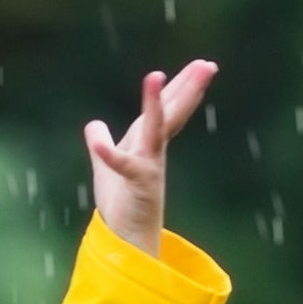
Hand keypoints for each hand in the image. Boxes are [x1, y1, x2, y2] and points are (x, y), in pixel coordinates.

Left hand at [84, 61, 216, 257]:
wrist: (125, 238)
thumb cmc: (122, 204)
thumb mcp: (106, 168)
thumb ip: (102, 144)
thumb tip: (93, 124)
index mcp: (148, 145)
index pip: (166, 111)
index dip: (180, 88)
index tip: (201, 66)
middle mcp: (153, 153)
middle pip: (171, 114)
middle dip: (188, 88)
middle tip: (209, 65)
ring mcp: (148, 167)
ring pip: (155, 130)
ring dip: (155, 104)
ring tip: (155, 77)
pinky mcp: (137, 184)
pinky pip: (122, 166)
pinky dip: (109, 155)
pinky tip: (97, 141)